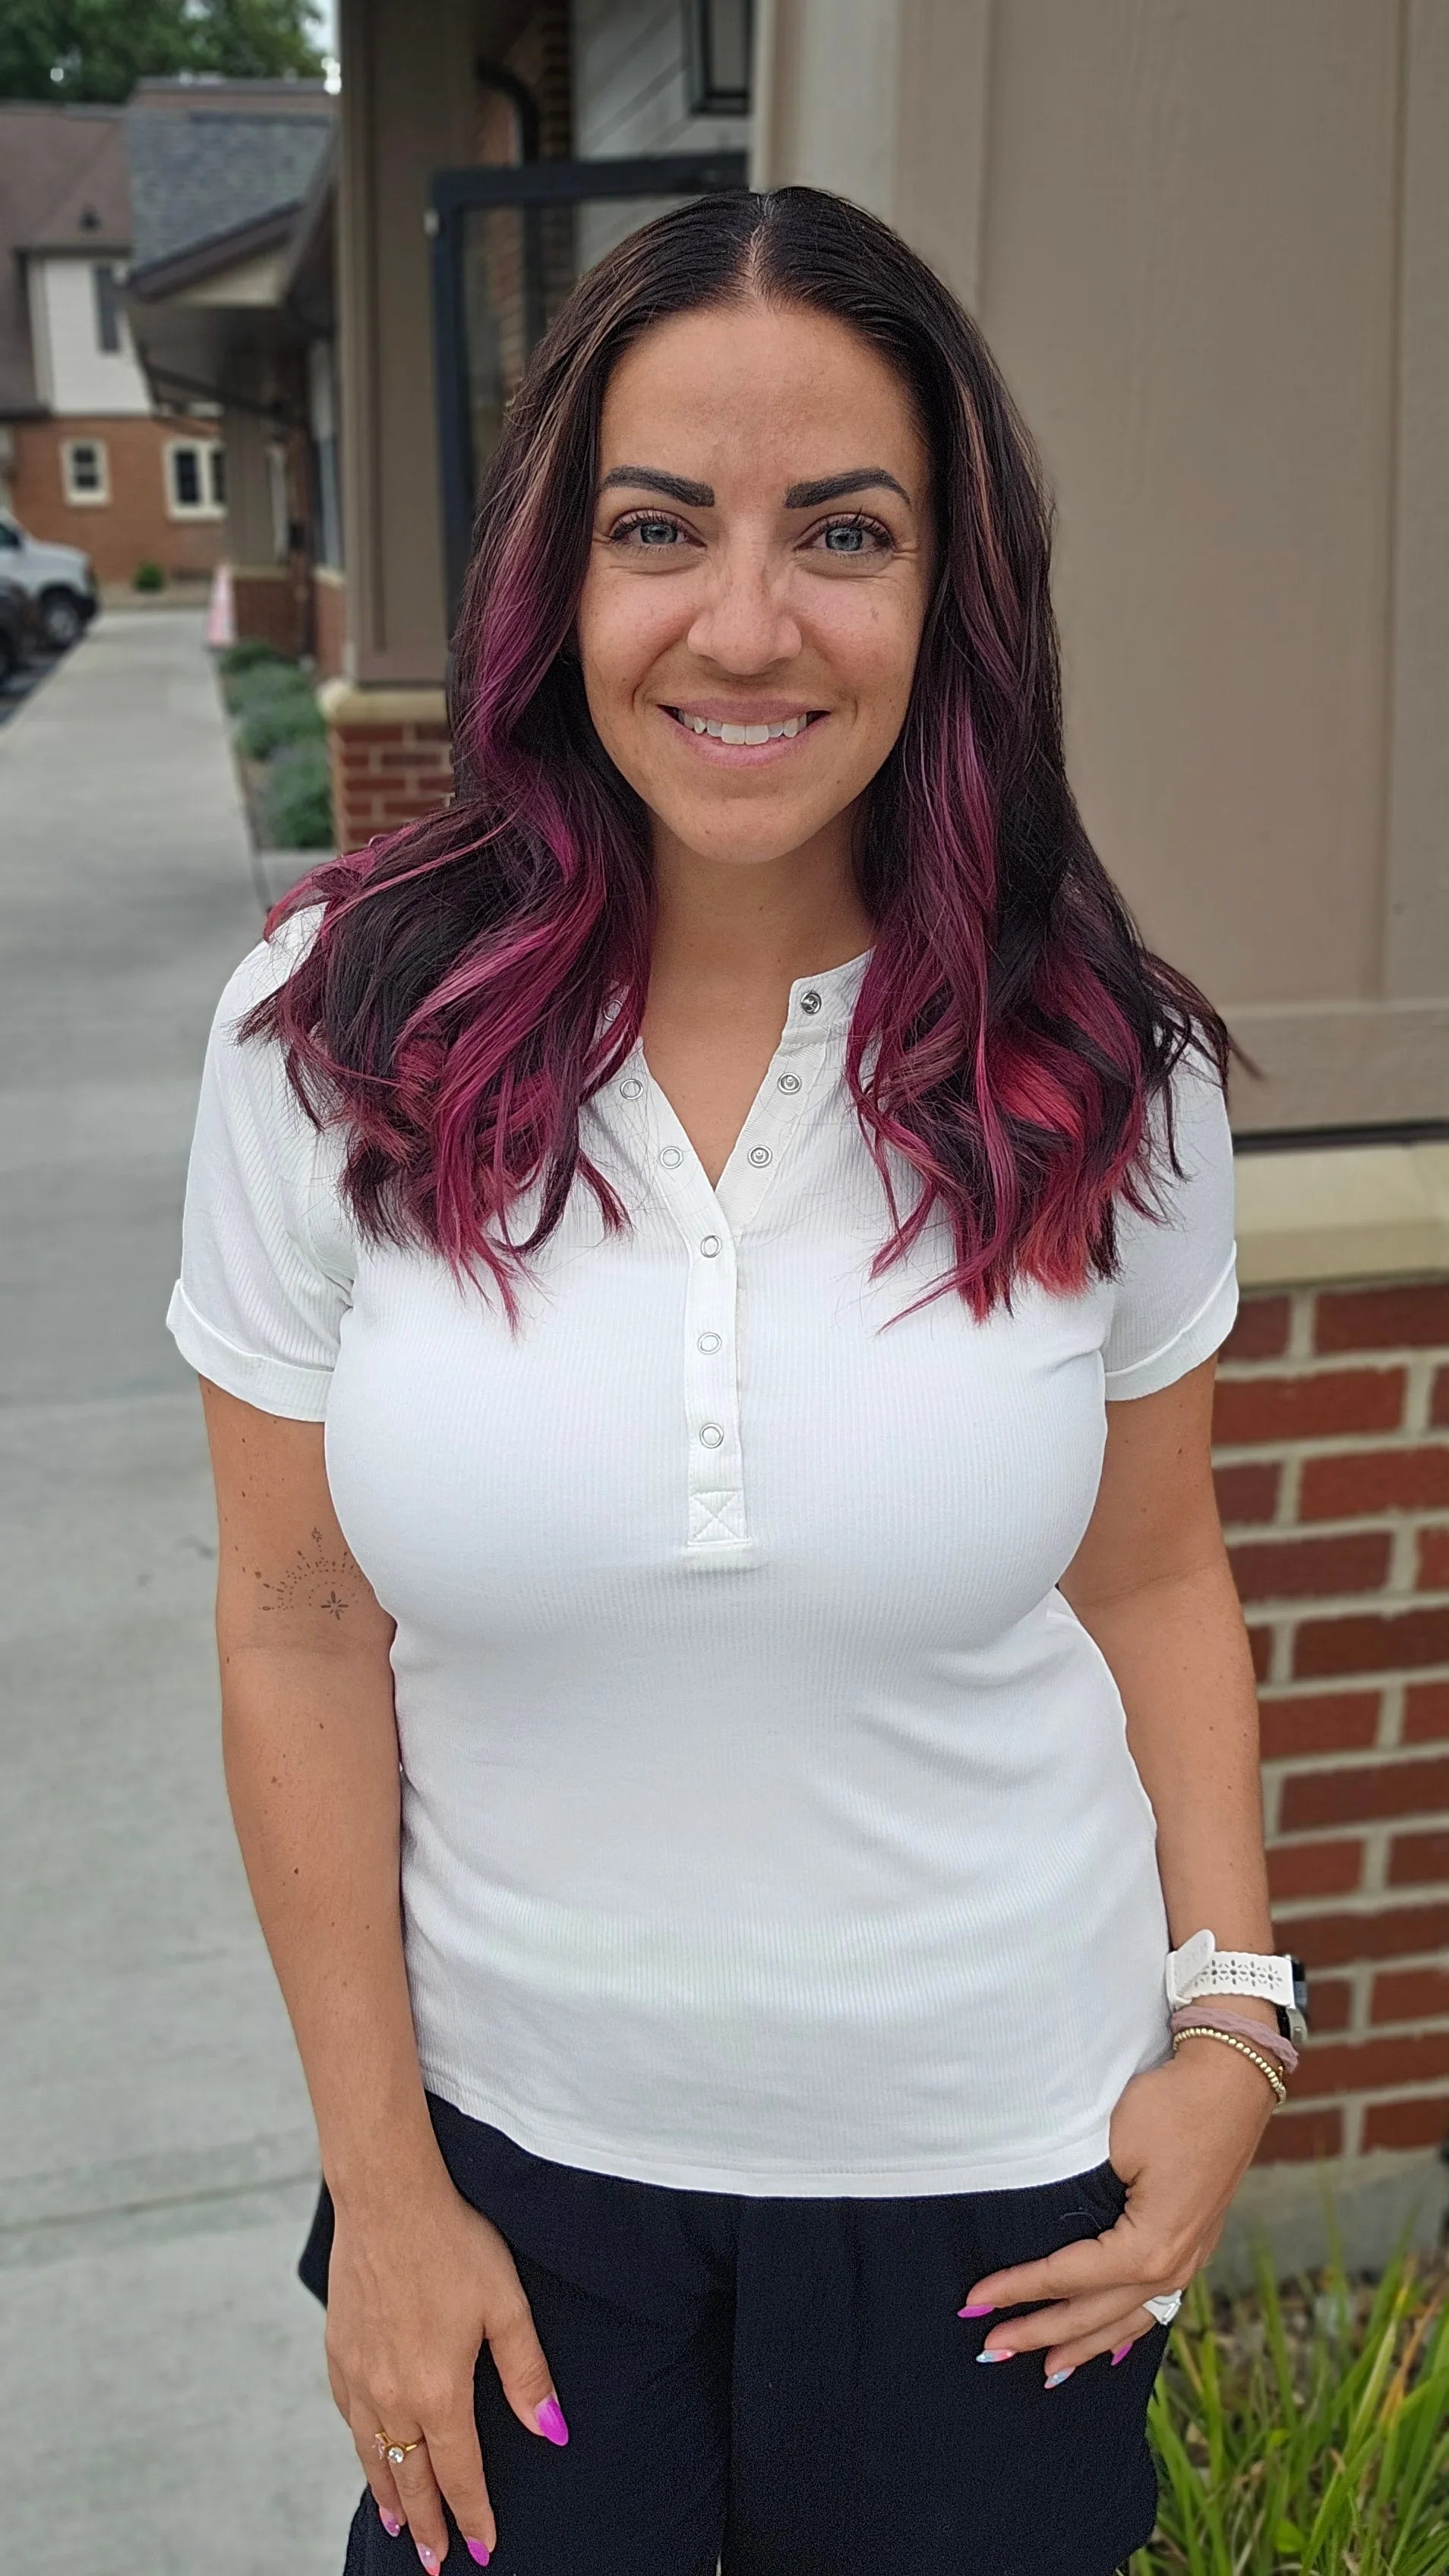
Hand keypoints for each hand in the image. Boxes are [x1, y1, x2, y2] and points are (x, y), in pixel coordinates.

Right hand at [325, 2165, 567, 2566]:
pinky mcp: (337, 2350)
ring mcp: (357, 2374)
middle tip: (434, 2563)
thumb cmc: (453, 2242)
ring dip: (389, 2494)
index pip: (460, 2473)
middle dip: (426, 2525)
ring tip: (400, 2525)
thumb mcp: (506, 2304)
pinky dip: (362, 2447)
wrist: (386, 2196)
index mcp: (438, 2390)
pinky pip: (349, 2417)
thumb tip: (551, 2433)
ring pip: (373, 2455)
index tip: (483, 2548)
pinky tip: (369, 2451)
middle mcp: (391, 2394)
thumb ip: (528, 2374)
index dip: (473, 2514)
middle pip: (411, 2478)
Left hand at [958, 2038, 1274, 2382]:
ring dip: (1083, 2346)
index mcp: (1148, 2249)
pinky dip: (1123, 2330)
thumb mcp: (1113, 2144)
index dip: (1017, 2289)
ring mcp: (1188, 2261)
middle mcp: (1171, 2268)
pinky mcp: (1192, 2247)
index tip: (973, 2301)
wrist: (1233, 2083)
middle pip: (1094, 2314)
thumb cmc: (1170, 2107)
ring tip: (1046, 2372)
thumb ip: (1078, 2196)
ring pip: (1126, 2322)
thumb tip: (1042, 2227)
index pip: (1067, 2278)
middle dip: (1040, 2333)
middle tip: (991, 2347)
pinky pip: (1152, 2306)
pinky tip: (1109, 2346)